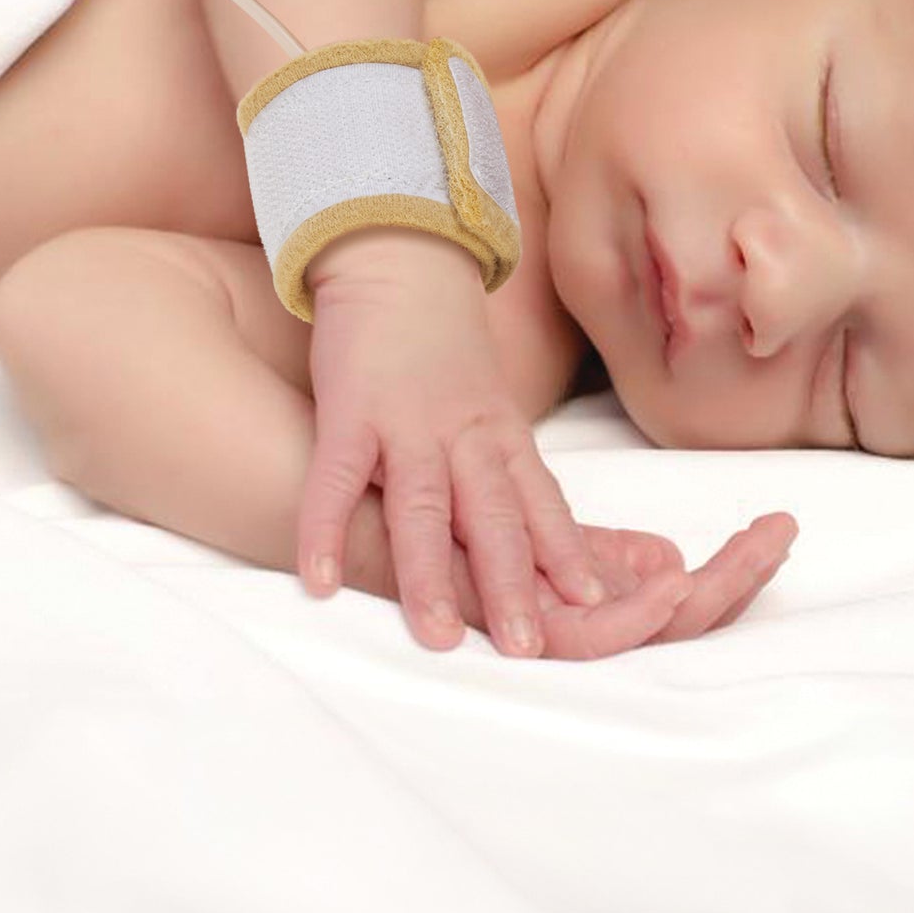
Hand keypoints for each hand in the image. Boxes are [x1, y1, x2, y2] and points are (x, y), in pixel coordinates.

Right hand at [298, 230, 609, 657]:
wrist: (399, 265)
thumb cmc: (446, 355)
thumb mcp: (491, 413)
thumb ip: (507, 476)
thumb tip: (545, 546)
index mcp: (504, 436)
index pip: (542, 504)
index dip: (565, 556)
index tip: (594, 609)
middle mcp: (466, 434)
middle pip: (494, 516)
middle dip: (513, 583)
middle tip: (529, 648)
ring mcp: (407, 422)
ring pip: (423, 505)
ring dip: (429, 573)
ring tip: (435, 637)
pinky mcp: (349, 411)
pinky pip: (336, 477)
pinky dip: (326, 528)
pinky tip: (319, 579)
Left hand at [372, 514, 799, 659]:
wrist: (345, 499)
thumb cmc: (423, 503)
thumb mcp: (514, 509)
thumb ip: (586, 542)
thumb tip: (666, 555)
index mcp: (570, 594)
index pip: (672, 599)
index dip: (730, 569)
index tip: (777, 530)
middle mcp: (561, 619)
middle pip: (674, 620)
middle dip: (738, 579)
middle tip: (786, 538)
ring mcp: (536, 626)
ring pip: (643, 632)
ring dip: (706, 596)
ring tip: (761, 555)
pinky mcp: (503, 627)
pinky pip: (581, 637)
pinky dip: (635, 615)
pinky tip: (680, 581)